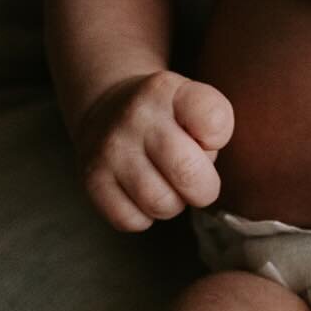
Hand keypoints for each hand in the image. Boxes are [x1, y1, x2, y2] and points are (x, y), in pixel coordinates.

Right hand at [77, 71, 232, 231]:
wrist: (107, 111)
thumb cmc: (167, 116)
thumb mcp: (194, 101)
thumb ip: (213, 129)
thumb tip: (201, 178)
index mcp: (166, 90)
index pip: (214, 121)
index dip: (218, 138)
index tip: (204, 136)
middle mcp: (135, 116)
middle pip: (188, 173)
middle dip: (203, 187)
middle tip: (195, 178)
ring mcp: (110, 149)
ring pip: (161, 204)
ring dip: (173, 203)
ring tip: (166, 183)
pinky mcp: (92, 180)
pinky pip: (132, 220)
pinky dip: (144, 216)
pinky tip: (141, 193)